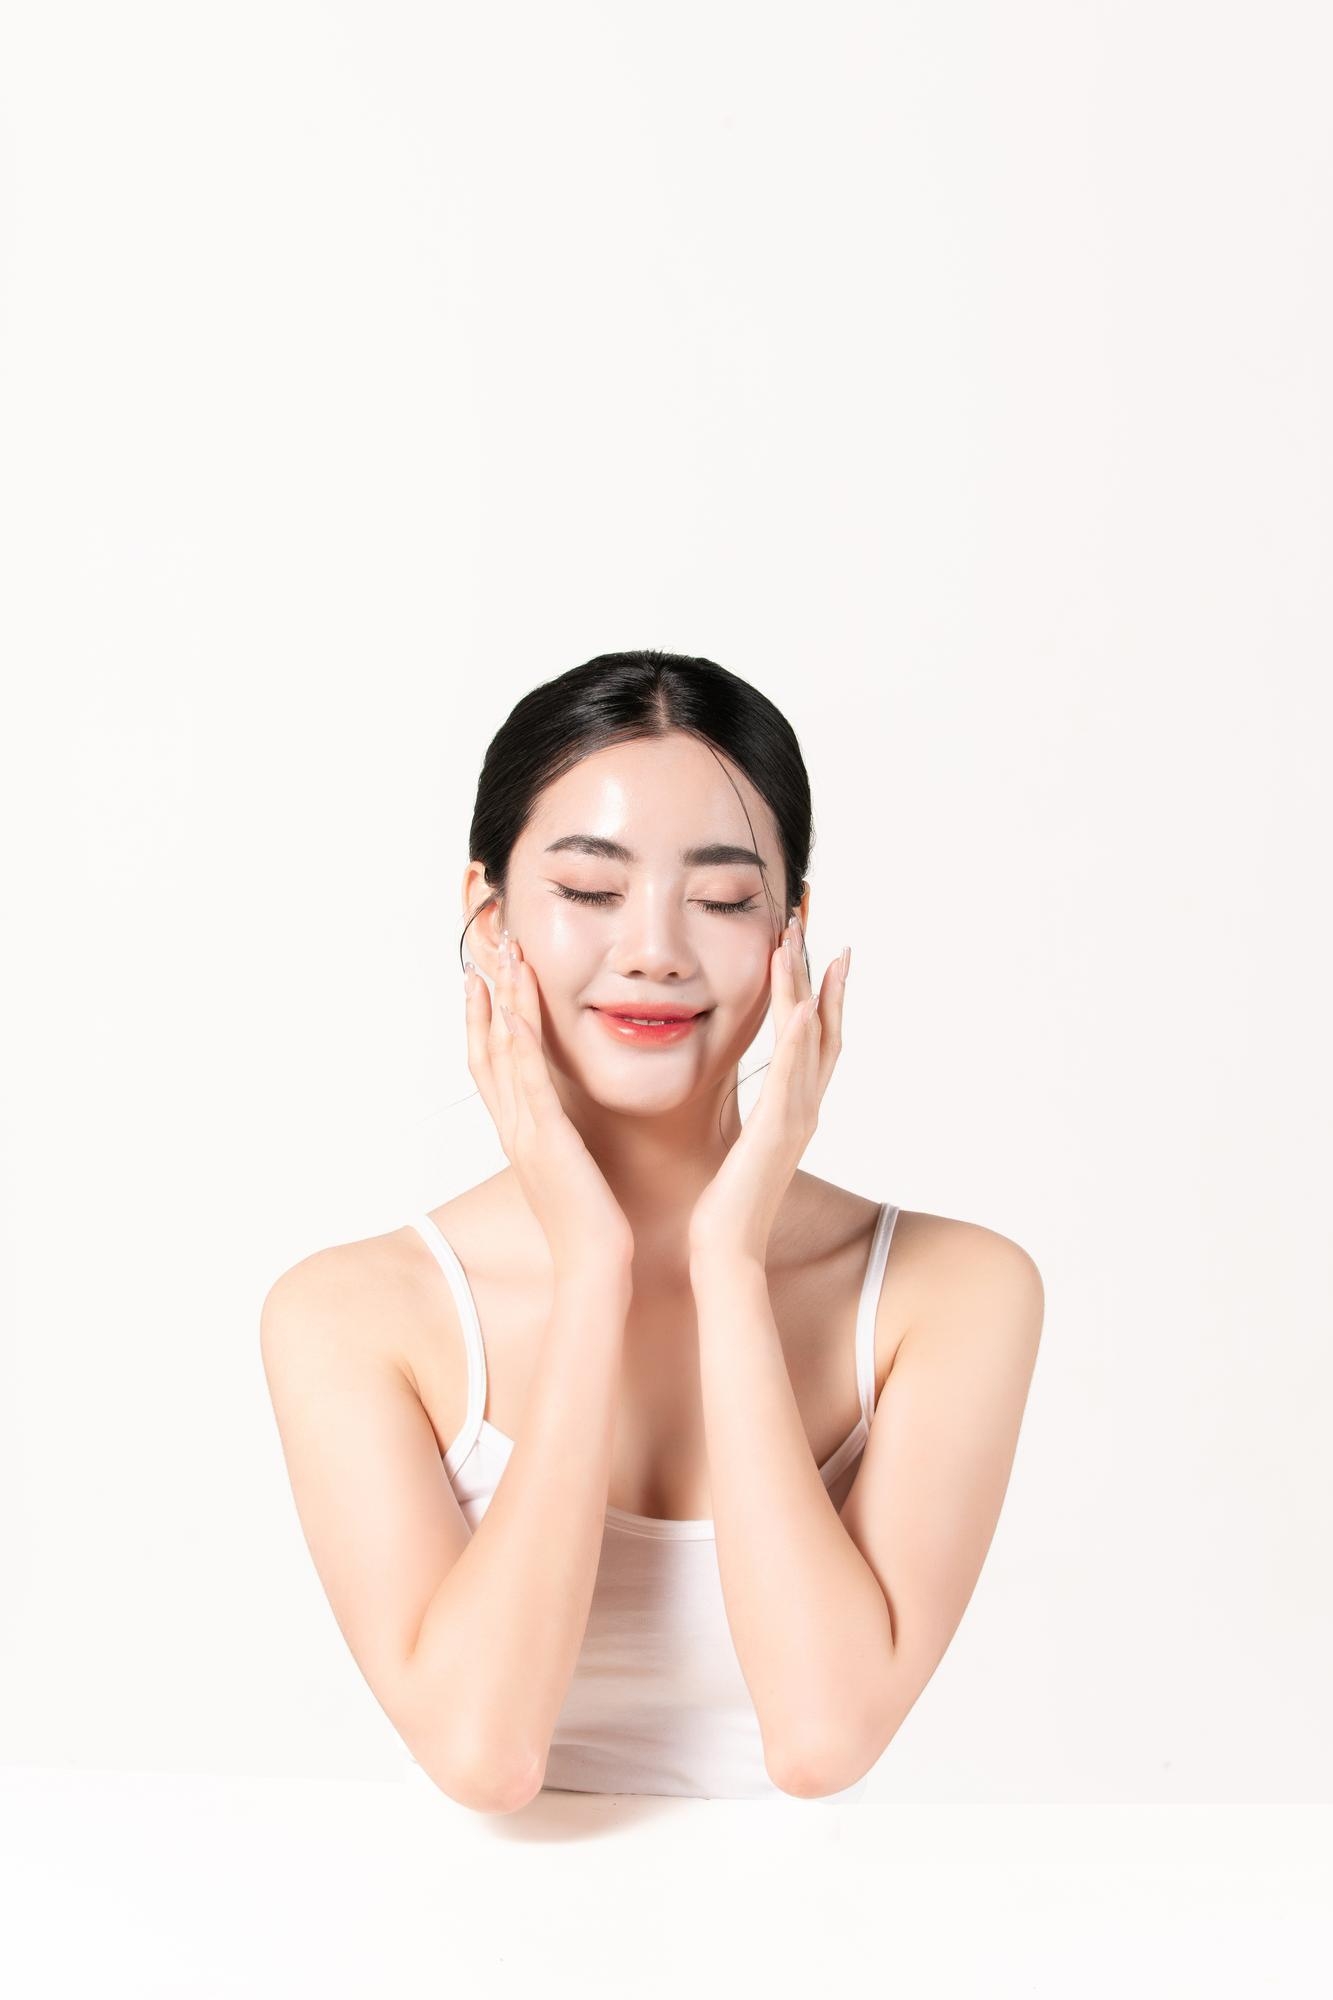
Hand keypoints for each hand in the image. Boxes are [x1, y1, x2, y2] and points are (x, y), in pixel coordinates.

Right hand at [464, 932, 635, 1275]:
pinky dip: (521, 1049)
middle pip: (487, 1047)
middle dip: (486, 995)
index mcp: (519, 1132)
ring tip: (504, 958)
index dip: (481, 1018)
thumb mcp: (571, 1166)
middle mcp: (513, 1127)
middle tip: (487, 947)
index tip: (482, 976)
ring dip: (502, 1003)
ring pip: (505, 1056)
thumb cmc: (591, 1221)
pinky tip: (517, 1016)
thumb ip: (563, 1136)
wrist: (593, 1265)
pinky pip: (529, 1087)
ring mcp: (525, 1133)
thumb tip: (567, 1116)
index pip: (490, 1063)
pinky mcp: (548, 1142)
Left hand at [687, 918, 848, 1265]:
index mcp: (795, 1113)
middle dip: (820, 978)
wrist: (725, 1251)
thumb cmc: (726, 1207)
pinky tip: (802, 1008)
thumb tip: (747, 1110)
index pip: (817, 1044)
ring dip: (806, 990)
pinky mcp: (774, 1132)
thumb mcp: (741, 1151)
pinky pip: (790, 1078)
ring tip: (800, 946)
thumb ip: (752, 1124)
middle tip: (814, 931)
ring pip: (809, 1042)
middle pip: (823, 1031)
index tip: (822, 957)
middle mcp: (804, 1111)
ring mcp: (794, 1120)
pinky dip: (799, 1042)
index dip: (824, 998)